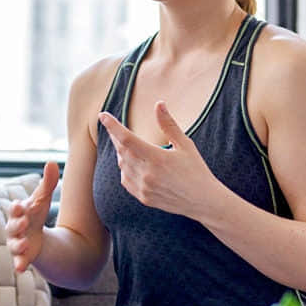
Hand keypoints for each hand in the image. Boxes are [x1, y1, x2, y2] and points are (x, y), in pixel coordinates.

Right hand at [7, 161, 59, 272]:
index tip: (20, 205)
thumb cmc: (36, 214)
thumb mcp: (43, 199)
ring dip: (17, 245)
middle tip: (24, 222)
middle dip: (17, 225)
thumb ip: (47, 183)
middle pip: (12, 227)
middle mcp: (14, 229)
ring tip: (24, 244)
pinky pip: (19, 261)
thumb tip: (52, 162)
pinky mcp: (23, 257)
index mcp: (19, 213)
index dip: (16, 208)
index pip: (15, 209)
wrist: (37, 237)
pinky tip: (20, 269)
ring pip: (14, 245)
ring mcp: (17, 243)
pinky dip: (18, 264)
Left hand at [97, 101, 223, 217]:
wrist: (203, 201)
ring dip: (121, 152)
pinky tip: (132, 163)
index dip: (113, 126)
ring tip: (126, 144)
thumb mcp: (185, 145)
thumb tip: (159, 104)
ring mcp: (144, 188)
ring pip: (122, 165)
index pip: (127, 139)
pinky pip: (126, 180)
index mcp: (157, 158)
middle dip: (116, 137)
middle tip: (114, 127)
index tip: (103, 115)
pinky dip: (125, 168)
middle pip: (122, 151)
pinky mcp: (143, 197)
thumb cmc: (196, 170)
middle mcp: (147, 174)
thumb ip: (168, 124)